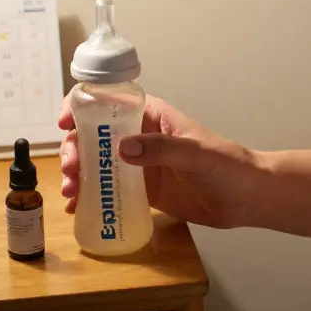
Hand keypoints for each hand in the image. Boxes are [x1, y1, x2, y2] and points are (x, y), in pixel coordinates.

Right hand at [58, 92, 259, 228]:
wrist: (245, 198)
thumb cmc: (227, 166)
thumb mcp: (196, 153)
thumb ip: (162, 149)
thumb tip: (122, 149)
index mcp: (152, 116)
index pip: (110, 102)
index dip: (82, 107)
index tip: (65, 123)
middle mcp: (140, 137)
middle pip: (94, 135)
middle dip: (75, 149)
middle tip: (72, 170)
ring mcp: (138, 164)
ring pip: (95, 163)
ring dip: (77, 174)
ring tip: (70, 192)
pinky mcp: (140, 190)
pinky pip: (107, 190)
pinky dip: (88, 197)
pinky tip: (76, 208)